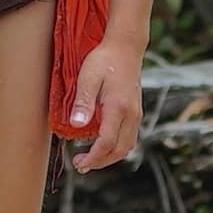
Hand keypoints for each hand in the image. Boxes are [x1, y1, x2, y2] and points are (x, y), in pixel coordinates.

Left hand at [64, 42, 146, 172]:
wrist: (126, 47)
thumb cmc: (104, 60)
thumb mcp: (88, 77)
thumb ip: (83, 102)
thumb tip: (76, 124)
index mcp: (118, 108)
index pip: (107, 142)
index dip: (93, 157)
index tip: (79, 163)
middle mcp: (131, 114)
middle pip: (120, 150)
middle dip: (101, 162)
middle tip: (81, 165)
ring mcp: (136, 113)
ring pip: (127, 146)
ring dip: (110, 156)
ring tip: (91, 159)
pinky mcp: (136, 111)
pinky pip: (130, 137)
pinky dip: (117, 147)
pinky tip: (103, 144)